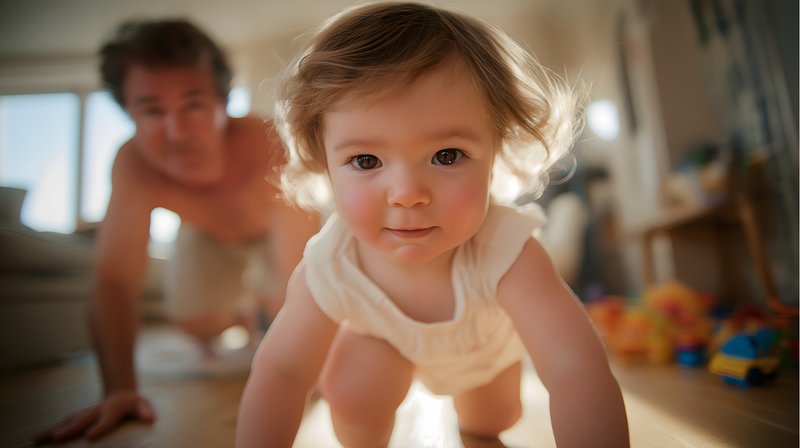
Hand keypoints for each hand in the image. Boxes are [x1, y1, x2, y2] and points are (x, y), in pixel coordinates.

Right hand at [33, 390, 154, 442]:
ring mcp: (86, 413)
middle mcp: (96, 410)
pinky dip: (50, 430)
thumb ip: (145, 411)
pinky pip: (63, 424)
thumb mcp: (144, 405)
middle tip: (57, 438)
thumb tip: (149, 417)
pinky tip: (37, 438)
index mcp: (112, 410)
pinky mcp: (79, 417)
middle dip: (69, 429)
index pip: (106, 420)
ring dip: (52, 430)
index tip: (90, 436)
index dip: (99, 427)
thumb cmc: (135, 404)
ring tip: (37, 439)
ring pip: (67, 422)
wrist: (122, 395)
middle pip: (81, 420)